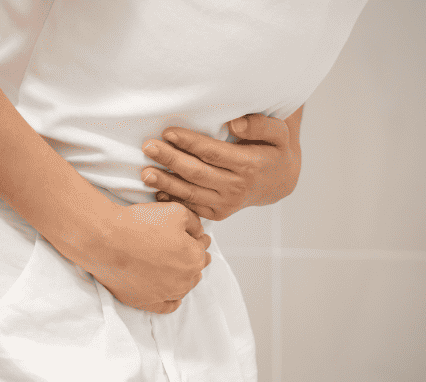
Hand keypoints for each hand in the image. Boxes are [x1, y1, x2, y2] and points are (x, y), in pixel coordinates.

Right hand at [77, 201, 210, 313]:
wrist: (106, 240)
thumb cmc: (140, 224)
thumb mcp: (176, 211)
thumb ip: (195, 223)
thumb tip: (199, 233)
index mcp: (194, 259)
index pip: (202, 249)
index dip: (198, 240)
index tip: (195, 237)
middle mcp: (184, 281)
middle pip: (194, 270)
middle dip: (192, 260)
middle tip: (184, 251)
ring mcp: (165, 294)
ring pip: (182, 288)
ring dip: (182, 279)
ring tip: (176, 269)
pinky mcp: (145, 302)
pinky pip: (166, 307)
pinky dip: (170, 301)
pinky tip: (171, 296)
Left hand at [140, 113, 300, 220]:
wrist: (279, 181)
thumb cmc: (274, 150)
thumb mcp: (278, 133)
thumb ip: (259, 126)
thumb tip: (234, 125)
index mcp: (249, 166)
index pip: (213, 153)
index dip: (189, 142)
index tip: (168, 132)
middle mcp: (237, 188)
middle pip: (197, 173)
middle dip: (170, 160)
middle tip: (148, 147)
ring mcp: (227, 204)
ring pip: (191, 194)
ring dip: (166, 184)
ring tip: (145, 173)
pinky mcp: (219, 213)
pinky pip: (193, 208)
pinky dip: (174, 201)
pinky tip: (157, 192)